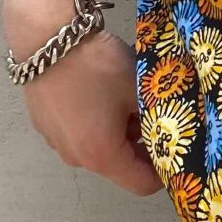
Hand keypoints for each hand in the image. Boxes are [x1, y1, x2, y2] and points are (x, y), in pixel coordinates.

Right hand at [3, 0, 161, 196]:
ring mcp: (55, 141)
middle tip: (155, 111)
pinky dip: (95, 119)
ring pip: (99, 144)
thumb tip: (169, 126)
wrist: (47, 38)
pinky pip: (79, 130)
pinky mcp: (44, 123)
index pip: (141, 184)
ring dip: (118, 129)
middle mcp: (75, 157)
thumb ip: (157, 114)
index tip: (177, 148)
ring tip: (126, 94)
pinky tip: (99, 89)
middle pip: (119, 163)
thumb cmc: (97, 67)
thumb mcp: (138, 87)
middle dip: (141, 143)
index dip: (164, 170)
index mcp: (101, 156)